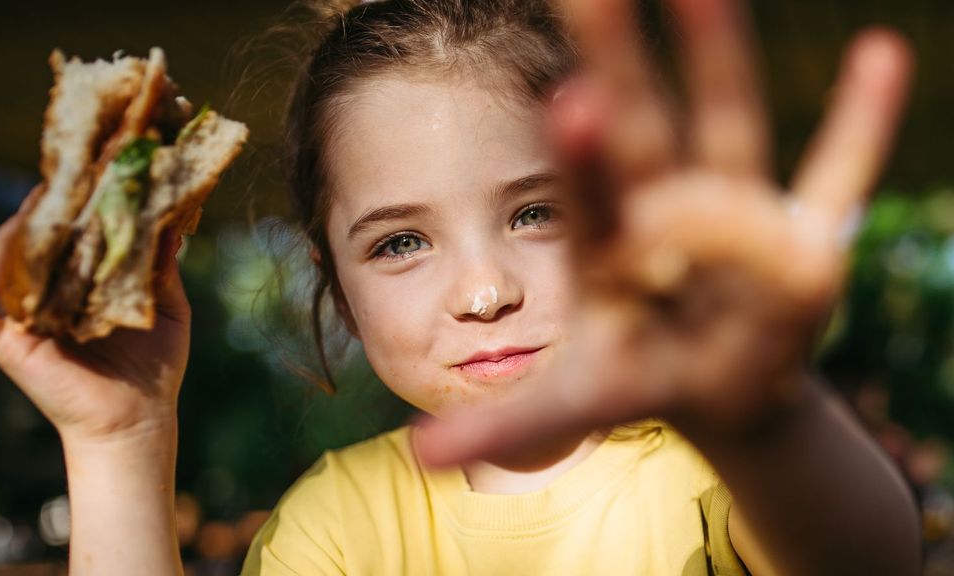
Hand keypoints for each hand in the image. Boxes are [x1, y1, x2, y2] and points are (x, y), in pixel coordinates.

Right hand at [0, 187, 191, 445]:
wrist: (140, 419)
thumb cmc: (155, 366)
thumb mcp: (168, 307)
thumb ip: (162, 267)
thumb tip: (172, 221)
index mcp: (83, 282)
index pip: (66, 234)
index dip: (71, 204)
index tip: (86, 172)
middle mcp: (49, 295)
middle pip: (28, 241)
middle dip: (39, 209)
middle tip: (60, 179)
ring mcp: (25, 318)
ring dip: (9, 232)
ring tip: (31, 206)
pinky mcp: (9, 344)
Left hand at [414, 0, 912, 464]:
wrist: (710, 384)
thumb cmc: (636, 380)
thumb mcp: (573, 407)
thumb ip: (505, 424)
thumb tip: (419, 454)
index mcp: (609, 252)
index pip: (590, 199)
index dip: (581, 157)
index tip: (566, 96)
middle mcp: (665, 215)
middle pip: (640, 131)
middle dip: (619, 63)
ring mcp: (735, 215)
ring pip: (727, 129)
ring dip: (719, 62)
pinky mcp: (803, 234)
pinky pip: (835, 174)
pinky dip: (860, 125)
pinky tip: (879, 54)